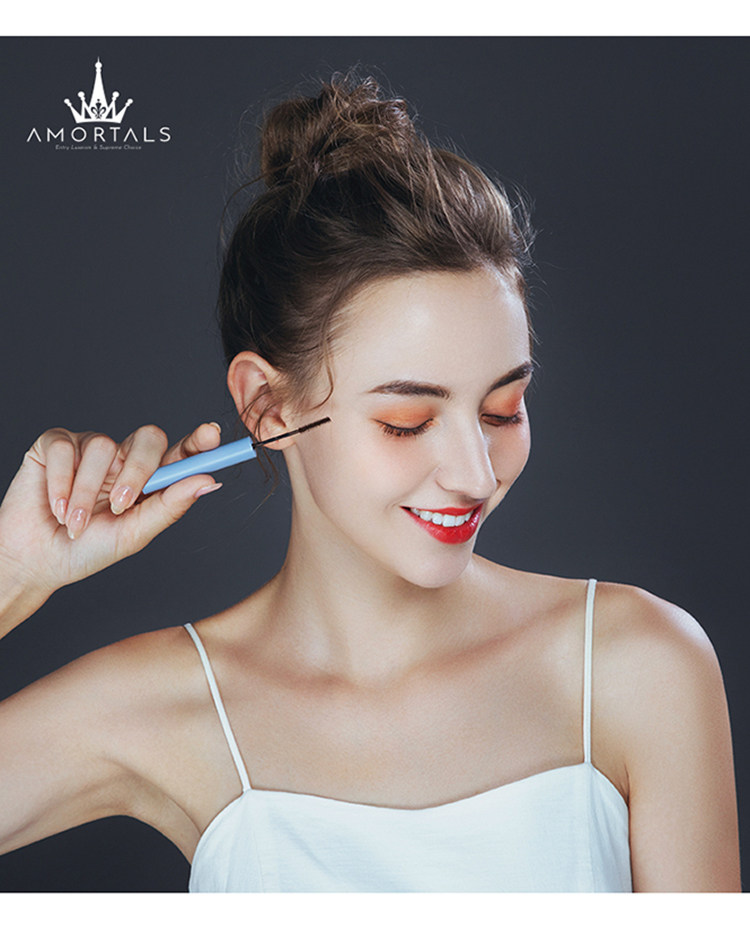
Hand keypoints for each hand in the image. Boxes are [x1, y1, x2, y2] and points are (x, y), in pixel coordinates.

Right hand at [0, 422, 222, 600]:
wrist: (35, 560)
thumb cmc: (88, 549)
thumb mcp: (134, 534)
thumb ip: (170, 506)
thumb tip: (208, 481)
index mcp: (150, 479)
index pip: (181, 452)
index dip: (198, 441)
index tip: (211, 435)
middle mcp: (123, 458)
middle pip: (148, 437)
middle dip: (137, 469)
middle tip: (122, 505)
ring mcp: (90, 449)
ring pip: (102, 446)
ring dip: (87, 492)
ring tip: (75, 522)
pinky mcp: (56, 445)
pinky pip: (65, 448)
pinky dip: (60, 483)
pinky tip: (56, 507)